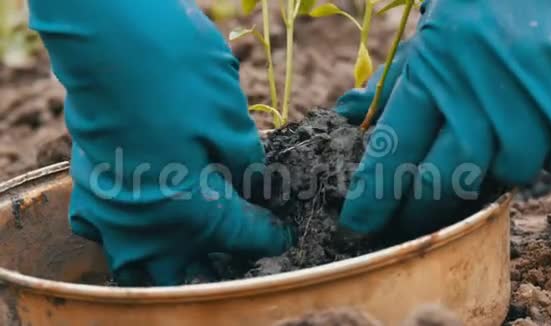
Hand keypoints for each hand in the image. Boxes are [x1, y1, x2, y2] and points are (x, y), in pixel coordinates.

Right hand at [30, 0, 293, 285]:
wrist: (106, 31)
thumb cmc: (177, 70)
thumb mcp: (230, 117)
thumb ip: (244, 163)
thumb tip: (250, 181)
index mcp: (192, 208)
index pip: (242, 236)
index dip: (267, 235)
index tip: (278, 235)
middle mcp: (145, 221)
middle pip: (183, 267)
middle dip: (212, 260)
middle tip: (233, 236)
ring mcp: (108, 204)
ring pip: (137, 257)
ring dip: (166, 255)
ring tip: (190, 235)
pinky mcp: (86, 180)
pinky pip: (102, 226)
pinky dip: (125, 228)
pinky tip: (144, 208)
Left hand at [335, 0, 550, 239]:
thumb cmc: (487, 6)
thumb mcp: (436, 31)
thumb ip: (398, 78)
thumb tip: (348, 110)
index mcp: (436, 58)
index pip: (394, 142)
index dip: (375, 191)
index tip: (359, 222)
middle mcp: (479, 73)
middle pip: (447, 174)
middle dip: (426, 206)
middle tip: (413, 218)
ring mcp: (534, 85)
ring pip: (510, 168)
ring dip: (502, 167)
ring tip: (499, 139)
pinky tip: (544, 125)